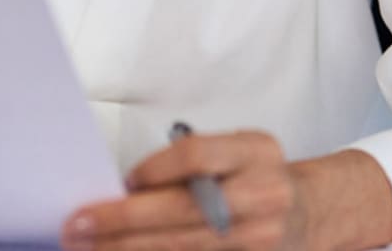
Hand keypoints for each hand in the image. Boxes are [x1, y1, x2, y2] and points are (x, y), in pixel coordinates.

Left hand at [61, 132, 391, 250]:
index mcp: (257, 152)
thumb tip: (124, 189)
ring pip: (187, 249)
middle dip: (123, 221)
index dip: (155, 170)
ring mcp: (264, 240)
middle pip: (184, 211)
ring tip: (91, 248)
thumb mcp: (237, 151)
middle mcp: (265, 196)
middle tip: (79, 225)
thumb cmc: (257, 178)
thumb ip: (192, 163)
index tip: (122, 182)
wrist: (313, 213)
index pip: (197, 156)